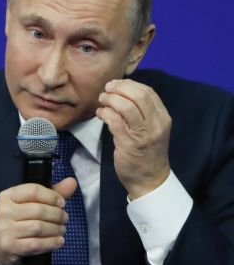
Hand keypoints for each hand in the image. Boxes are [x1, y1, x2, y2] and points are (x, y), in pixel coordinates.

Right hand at [0, 178, 76, 264]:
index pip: (33, 190)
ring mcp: (5, 229)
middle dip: (57, 215)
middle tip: (64, 219)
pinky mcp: (10, 246)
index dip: (51, 196)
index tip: (62, 203)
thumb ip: (50, 193)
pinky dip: (51, 243)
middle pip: (38, 210)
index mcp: (7, 196)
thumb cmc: (17, 220)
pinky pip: (36, 244)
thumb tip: (72, 182)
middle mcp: (3, 211)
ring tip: (62, 229)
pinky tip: (59, 241)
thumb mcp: (29, 204)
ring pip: (38, 227)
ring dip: (55, 229)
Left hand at [96, 78, 170, 198]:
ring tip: (102, 100)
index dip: (129, 84)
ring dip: (109, 99)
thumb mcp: (152, 128)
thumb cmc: (148, 151)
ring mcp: (143, 135)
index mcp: (163, 118)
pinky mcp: (128, 144)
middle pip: (138, 95)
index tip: (116, 84)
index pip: (148, 92)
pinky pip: (114, 121)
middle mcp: (156, 124)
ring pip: (125, 106)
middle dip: (119, 88)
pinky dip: (104, 113)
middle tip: (106, 89)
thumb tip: (122, 90)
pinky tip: (100, 114)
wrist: (150, 180)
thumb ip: (142, 111)